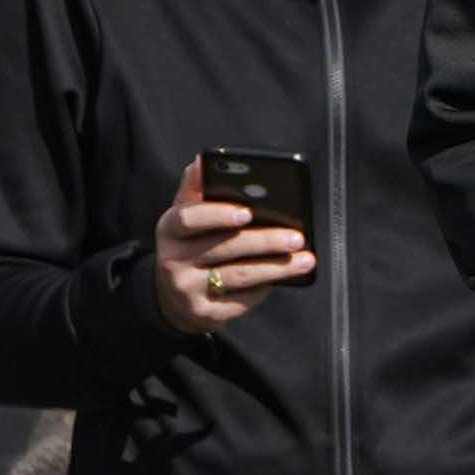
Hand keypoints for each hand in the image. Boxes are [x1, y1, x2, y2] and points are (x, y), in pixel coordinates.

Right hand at [150, 160, 314, 337]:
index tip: (247, 212)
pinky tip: (284, 278)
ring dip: (276, 267)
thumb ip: (196, 190)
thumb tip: (203, 160)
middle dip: (264, 241)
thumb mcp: (185, 218)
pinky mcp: (203, 314)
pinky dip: (264, 288)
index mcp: (169, 229)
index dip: (217, 214)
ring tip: (305, 259)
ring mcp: (187, 290)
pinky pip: (241, 299)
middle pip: (224, 248)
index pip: (188, 218)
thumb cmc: (189, 246)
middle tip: (296, 236)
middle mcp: (172, 260)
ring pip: (239, 275)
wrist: (171, 299)